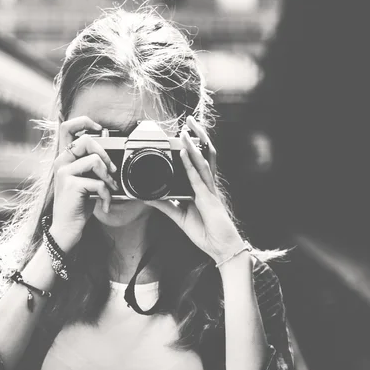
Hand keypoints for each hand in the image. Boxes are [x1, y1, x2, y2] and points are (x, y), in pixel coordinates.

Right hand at [50, 116, 118, 252]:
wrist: (66, 229)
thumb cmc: (78, 205)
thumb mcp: (85, 180)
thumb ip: (91, 165)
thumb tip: (108, 150)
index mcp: (64, 158)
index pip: (66, 127)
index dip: (84, 121)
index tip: (99, 128)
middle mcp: (60, 162)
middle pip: (86, 140)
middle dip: (104, 153)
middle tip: (111, 170)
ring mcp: (64, 173)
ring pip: (94, 160)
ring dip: (108, 177)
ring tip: (109, 189)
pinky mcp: (71, 185)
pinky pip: (98, 182)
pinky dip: (106, 195)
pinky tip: (104, 204)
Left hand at [148, 116, 244, 262]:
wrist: (222, 249)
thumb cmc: (207, 233)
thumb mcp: (179, 216)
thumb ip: (165, 205)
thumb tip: (147, 197)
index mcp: (204, 188)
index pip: (200, 161)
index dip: (195, 146)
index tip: (185, 133)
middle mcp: (209, 185)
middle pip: (206, 154)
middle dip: (199, 136)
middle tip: (190, 120)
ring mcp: (210, 190)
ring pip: (203, 161)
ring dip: (194, 144)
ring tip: (185, 130)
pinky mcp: (208, 199)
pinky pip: (198, 177)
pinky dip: (190, 163)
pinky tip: (185, 152)